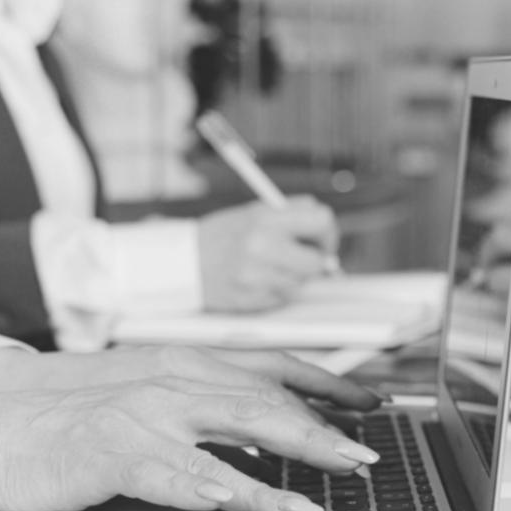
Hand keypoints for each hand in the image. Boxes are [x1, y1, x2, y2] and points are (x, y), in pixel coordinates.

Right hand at [0, 378, 379, 510]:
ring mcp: (142, 415)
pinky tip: (237, 503)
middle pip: (262, 401)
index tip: (368, 405)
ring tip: (318, 495)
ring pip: (227, 434)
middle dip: (320, 430)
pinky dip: (208, 487)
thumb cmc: (69, 432)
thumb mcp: (144, 416)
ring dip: (279, 466)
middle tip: (364, 455)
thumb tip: (258, 454)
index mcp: (181, 372)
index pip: (269, 372)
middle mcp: (170, 384)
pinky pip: (170, 470)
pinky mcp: (111, 448)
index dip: (324, 387)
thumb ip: (198, 425)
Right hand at [196, 195, 337, 311]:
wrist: (184, 263)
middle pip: (317, 261)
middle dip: (314, 262)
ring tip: (268, 268)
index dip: (327, 233)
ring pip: (301, 283)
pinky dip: (277, 291)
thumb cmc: (223, 236)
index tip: (321, 240)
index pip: (321, 220)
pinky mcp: (252, 299)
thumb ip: (291, 215)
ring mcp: (257, 275)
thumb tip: (327, 228)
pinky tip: (257, 281)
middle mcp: (263, 245)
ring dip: (293, 278)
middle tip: (302, 258)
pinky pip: (283, 298)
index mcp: (266, 218)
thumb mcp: (254, 212)